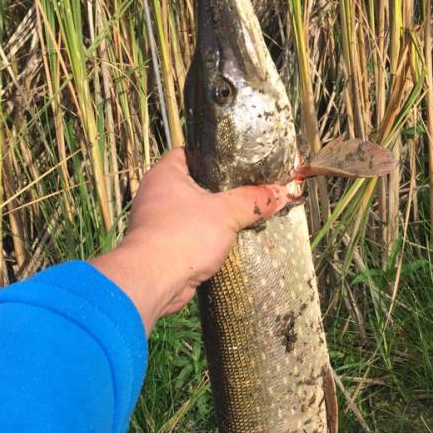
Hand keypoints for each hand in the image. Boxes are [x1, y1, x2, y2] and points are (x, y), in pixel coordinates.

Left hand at [90, 148, 287, 333]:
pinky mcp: (162, 246)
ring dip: (213, 219)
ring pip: (192, 214)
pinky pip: (188, 237)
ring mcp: (157, 222)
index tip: (236, 163)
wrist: (154, 279)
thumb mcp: (226, 213)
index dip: (213, 157)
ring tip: (240, 219)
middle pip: (194, 185)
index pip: (190, 153)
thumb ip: (253, 201)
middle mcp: (156, 194)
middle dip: (219, 193)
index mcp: (165, 174)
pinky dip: (204, 241)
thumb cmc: (182, 236)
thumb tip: (278, 194)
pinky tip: (224, 244)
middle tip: (246, 193)